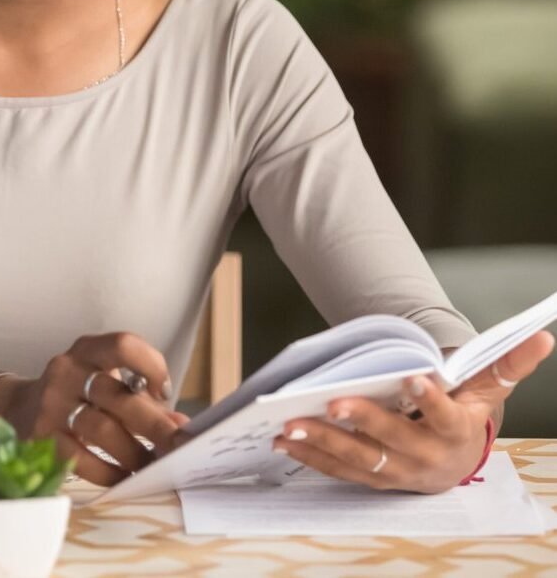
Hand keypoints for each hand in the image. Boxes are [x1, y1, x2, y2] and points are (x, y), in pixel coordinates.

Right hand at [0, 332, 188, 486]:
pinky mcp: (42, 437)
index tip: (164, 392)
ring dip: (133, 452)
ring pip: (101, 430)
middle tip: (178, 446)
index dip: (150, 365)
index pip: (122, 345)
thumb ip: (140, 398)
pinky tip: (123, 477)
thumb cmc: (74, 394)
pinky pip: (81, 459)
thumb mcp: (102, 383)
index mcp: (86, 350)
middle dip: (154, 424)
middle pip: (117, 395)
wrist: (16, 408)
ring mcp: (52, 404)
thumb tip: (180, 425)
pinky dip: (108, 471)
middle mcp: (67, 371)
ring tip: (151, 466)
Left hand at [272, 330, 553, 492]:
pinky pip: (338, 470)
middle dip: (362, 422)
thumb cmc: (466, 414)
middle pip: (392, 440)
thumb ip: (507, 363)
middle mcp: (426, 457)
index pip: (444, 415)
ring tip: (291, 422)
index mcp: (455, 432)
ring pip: (358, 459)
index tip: (414, 377)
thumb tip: (543, 336)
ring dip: (323, 441)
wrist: (456, 460)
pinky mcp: (371, 478)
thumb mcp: (486, 389)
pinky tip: (284, 438)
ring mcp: (396, 472)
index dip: (430, 398)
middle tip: (333, 402)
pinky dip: (310, 455)